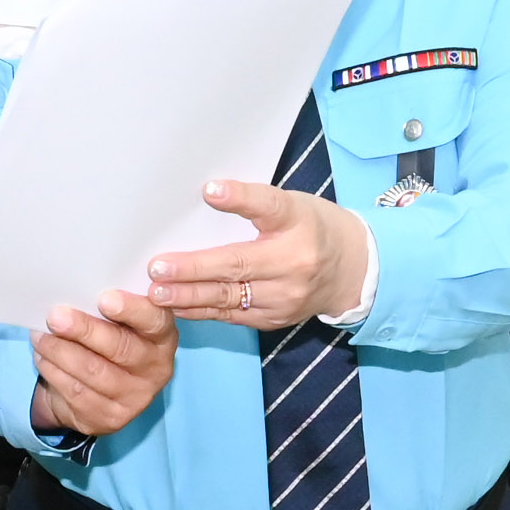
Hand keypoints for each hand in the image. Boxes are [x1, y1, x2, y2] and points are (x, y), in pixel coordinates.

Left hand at [31, 290, 178, 440]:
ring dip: (60, 351)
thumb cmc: (108, 340)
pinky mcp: (110, 417)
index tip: (105, 298)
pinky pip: (77, 392)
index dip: (132, 310)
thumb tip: (76, 285)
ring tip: (40, 335)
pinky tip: (42, 356)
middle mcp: (156, 369)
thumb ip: (110, 306)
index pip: (155, 321)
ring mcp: (135, 398)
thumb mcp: (117, 322)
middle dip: (85, 330)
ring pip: (93, 371)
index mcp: (162, 337)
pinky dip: (54, 371)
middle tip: (56, 316)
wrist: (98, 391)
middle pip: (121, 348)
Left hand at [146, 180, 372, 334]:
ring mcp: (285, 296)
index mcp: (298, 221)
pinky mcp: (275, 319)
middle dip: (193, 269)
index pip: (268, 206)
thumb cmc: (311, 228)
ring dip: (189, 296)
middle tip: (157, 269)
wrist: (352, 271)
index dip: (239, 198)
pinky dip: (202, 310)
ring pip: (229, 297)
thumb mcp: (292, 204)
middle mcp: (293, 262)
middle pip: (238, 264)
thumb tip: (205, 196)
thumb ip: (255, 205)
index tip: (209, 190)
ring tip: (157, 294)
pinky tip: (176, 307)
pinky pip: (232, 315)